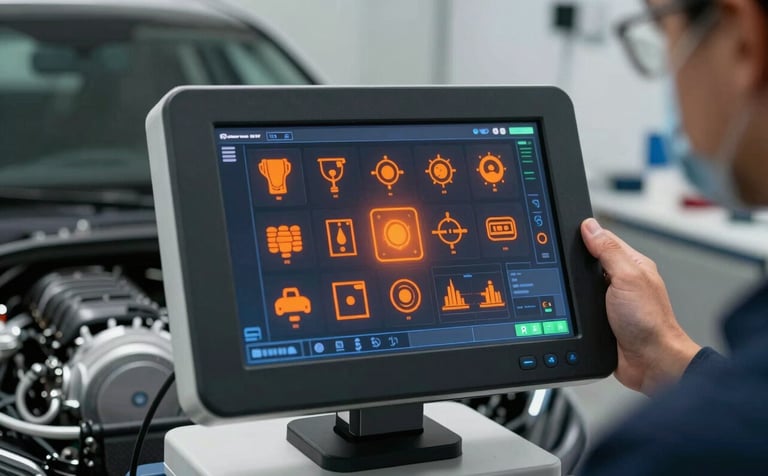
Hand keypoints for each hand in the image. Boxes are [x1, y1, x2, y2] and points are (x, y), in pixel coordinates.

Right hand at [581, 218, 701, 395]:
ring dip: (574, 288)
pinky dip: (574, 307)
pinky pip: (580, 306)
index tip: (565, 234)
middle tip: (562, 262)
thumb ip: (609, 251)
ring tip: (565, 285)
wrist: (650, 362)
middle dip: (575, 264)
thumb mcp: (628, 278)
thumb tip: (590, 227)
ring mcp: (610, 300)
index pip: (602, 240)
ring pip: (581, 285)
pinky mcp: (600, 319)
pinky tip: (569, 307)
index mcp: (631, 264)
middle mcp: (621, 281)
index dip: (584, 236)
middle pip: (588, 262)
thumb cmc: (649, 322)